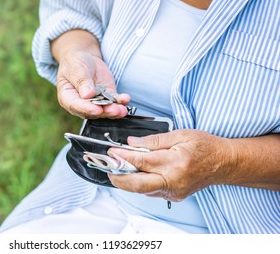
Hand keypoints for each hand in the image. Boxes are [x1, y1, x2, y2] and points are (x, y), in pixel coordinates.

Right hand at [56, 50, 129, 118]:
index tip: (96, 110)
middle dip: (104, 112)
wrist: (84, 58)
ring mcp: (96, 101)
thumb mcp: (75, 68)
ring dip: (114, 110)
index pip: (77, 106)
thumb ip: (81, 81)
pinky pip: (114, 101)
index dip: (87, 109)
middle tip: (113, 110)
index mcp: (68, 98)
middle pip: (93, 111)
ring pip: (105, 109)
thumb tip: (88, 95)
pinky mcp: (107, 96)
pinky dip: (121, 101)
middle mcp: (82, 103)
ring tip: (122, 110)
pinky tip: (125, 99)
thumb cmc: (74, 63)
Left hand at [107, 129, 232, 200]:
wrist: (223, 163)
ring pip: (142, 190)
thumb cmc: (205, 146)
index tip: (111, 151)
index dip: (123, 157)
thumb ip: (154, 140)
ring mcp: (174, 191)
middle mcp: (173, 181)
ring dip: (126, 181)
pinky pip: (150, 191)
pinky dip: (139, 184)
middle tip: (107, 169)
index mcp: (175, 162)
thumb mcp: (180, 134)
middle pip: (137, 184)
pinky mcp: (174, 196)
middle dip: (118, 177)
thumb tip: (132, 143)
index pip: (141, 161)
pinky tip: (133, 175)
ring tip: (116, 170)